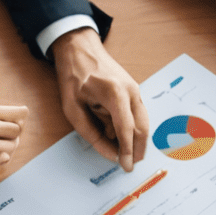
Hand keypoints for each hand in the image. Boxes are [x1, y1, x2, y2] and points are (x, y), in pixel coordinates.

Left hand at [49, 27, 148, 172]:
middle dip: (137, 149)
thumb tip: (109, 153)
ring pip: (142, 123)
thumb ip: (91, 133)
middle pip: (143, 128)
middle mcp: (131, 91)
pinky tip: (116, 134)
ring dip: (134, 139)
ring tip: (121, 152)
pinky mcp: (133, 91)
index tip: (126, 166)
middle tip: (130, 165)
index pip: (127, 129)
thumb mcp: (73, 108)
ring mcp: (135, 90)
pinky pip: (136, 115)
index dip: (127, 151)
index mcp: (115, 93)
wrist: (79, 48)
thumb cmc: (73, 75)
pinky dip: (130, 128)